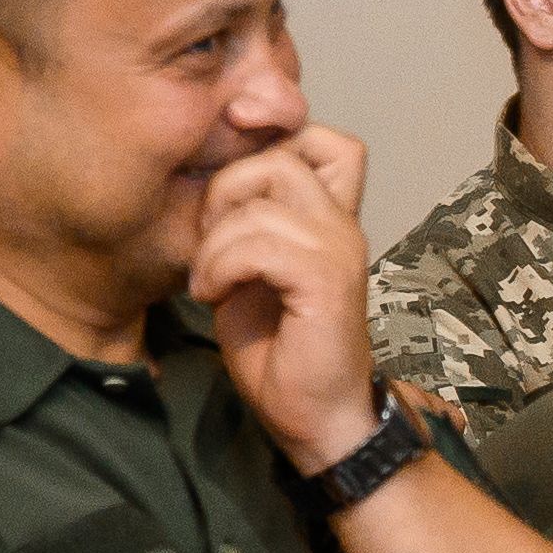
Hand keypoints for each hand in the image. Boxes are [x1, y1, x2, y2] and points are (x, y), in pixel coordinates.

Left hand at [192, 125, 387, 471]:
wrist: (313, 415)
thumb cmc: (279, 350)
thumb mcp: (251, 269)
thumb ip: (247, 221)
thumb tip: (209, 178)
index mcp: (329, 219)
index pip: (324, 141)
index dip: (276, 137)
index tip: (230, 176)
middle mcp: (343, 226)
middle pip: (280, 158)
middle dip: (225, 192)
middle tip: (210, 242)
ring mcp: (339, 251)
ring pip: (259, 205)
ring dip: (214, 244)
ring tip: (209, 281)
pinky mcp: (327, 282)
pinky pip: (258, 246)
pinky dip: (221, 269)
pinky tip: (215, 296)